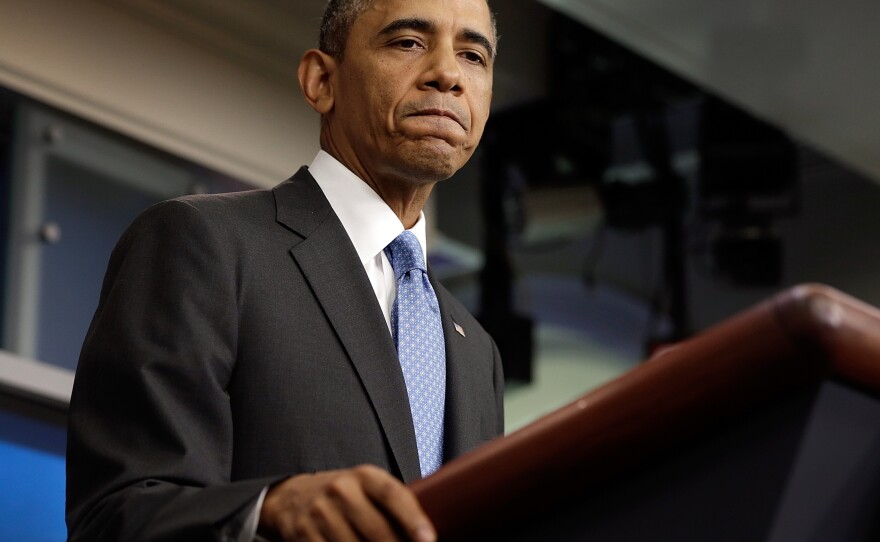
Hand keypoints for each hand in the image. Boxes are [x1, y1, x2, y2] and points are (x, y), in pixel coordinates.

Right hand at [257, 465, 435, 541]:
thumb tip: (425, 534)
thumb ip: (391, 504)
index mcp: (364, 476)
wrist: (291, 496)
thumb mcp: (366, 488)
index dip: (412, 518)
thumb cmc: (343, 496)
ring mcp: (320, 513)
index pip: (392, 494)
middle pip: (378, 530)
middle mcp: (341, 490)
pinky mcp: (304, 534)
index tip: (428, 539)